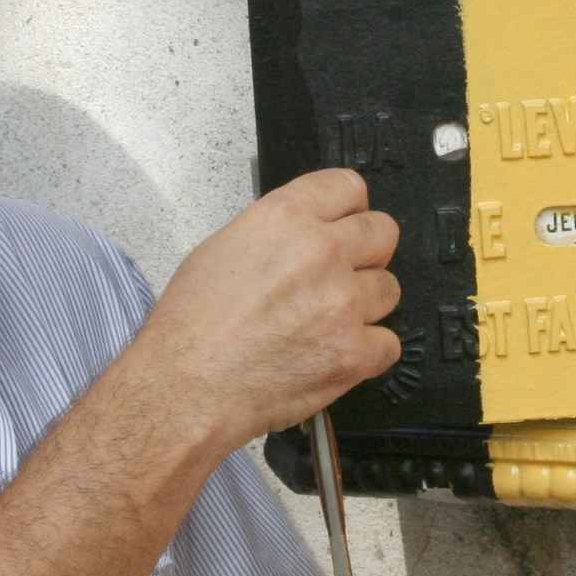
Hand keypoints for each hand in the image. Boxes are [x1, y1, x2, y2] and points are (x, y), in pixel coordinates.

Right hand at [132, 169, 401, 450]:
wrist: (186, 387)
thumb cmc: (191, 324)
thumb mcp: (223, 248)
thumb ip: (278, 233)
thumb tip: (307, 238)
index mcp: (286, 217)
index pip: (349, 187)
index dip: (348, 209)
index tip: (343, 226)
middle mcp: (322, 251)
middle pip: (382, 233)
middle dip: (367, 253)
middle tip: (341, 276)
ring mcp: (344, 303)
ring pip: (389, 289)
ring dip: (366, 305)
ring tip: (328, 324)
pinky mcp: (354, 353)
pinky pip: (388, 343)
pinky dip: (367, 352)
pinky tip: (334, 356)